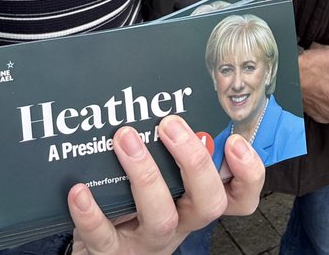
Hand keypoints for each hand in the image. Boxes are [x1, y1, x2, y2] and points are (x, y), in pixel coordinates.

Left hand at [68, 115, 263, 253]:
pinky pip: (104, 237)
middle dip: (194, 161)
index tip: (233, 141)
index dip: (248, 173)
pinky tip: (80, 190)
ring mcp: (146, 241)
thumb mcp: (159, 180)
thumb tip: (157, 89)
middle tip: (170, 123)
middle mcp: (180, 222)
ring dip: (145, 175)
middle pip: (208, 202)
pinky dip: (92, 214)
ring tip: (124, 138)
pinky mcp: (111, 254)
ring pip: (161, 217)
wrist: (102, 251)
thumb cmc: (132, 205)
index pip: (239, 196)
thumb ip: (166, 147)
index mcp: (195, 202)